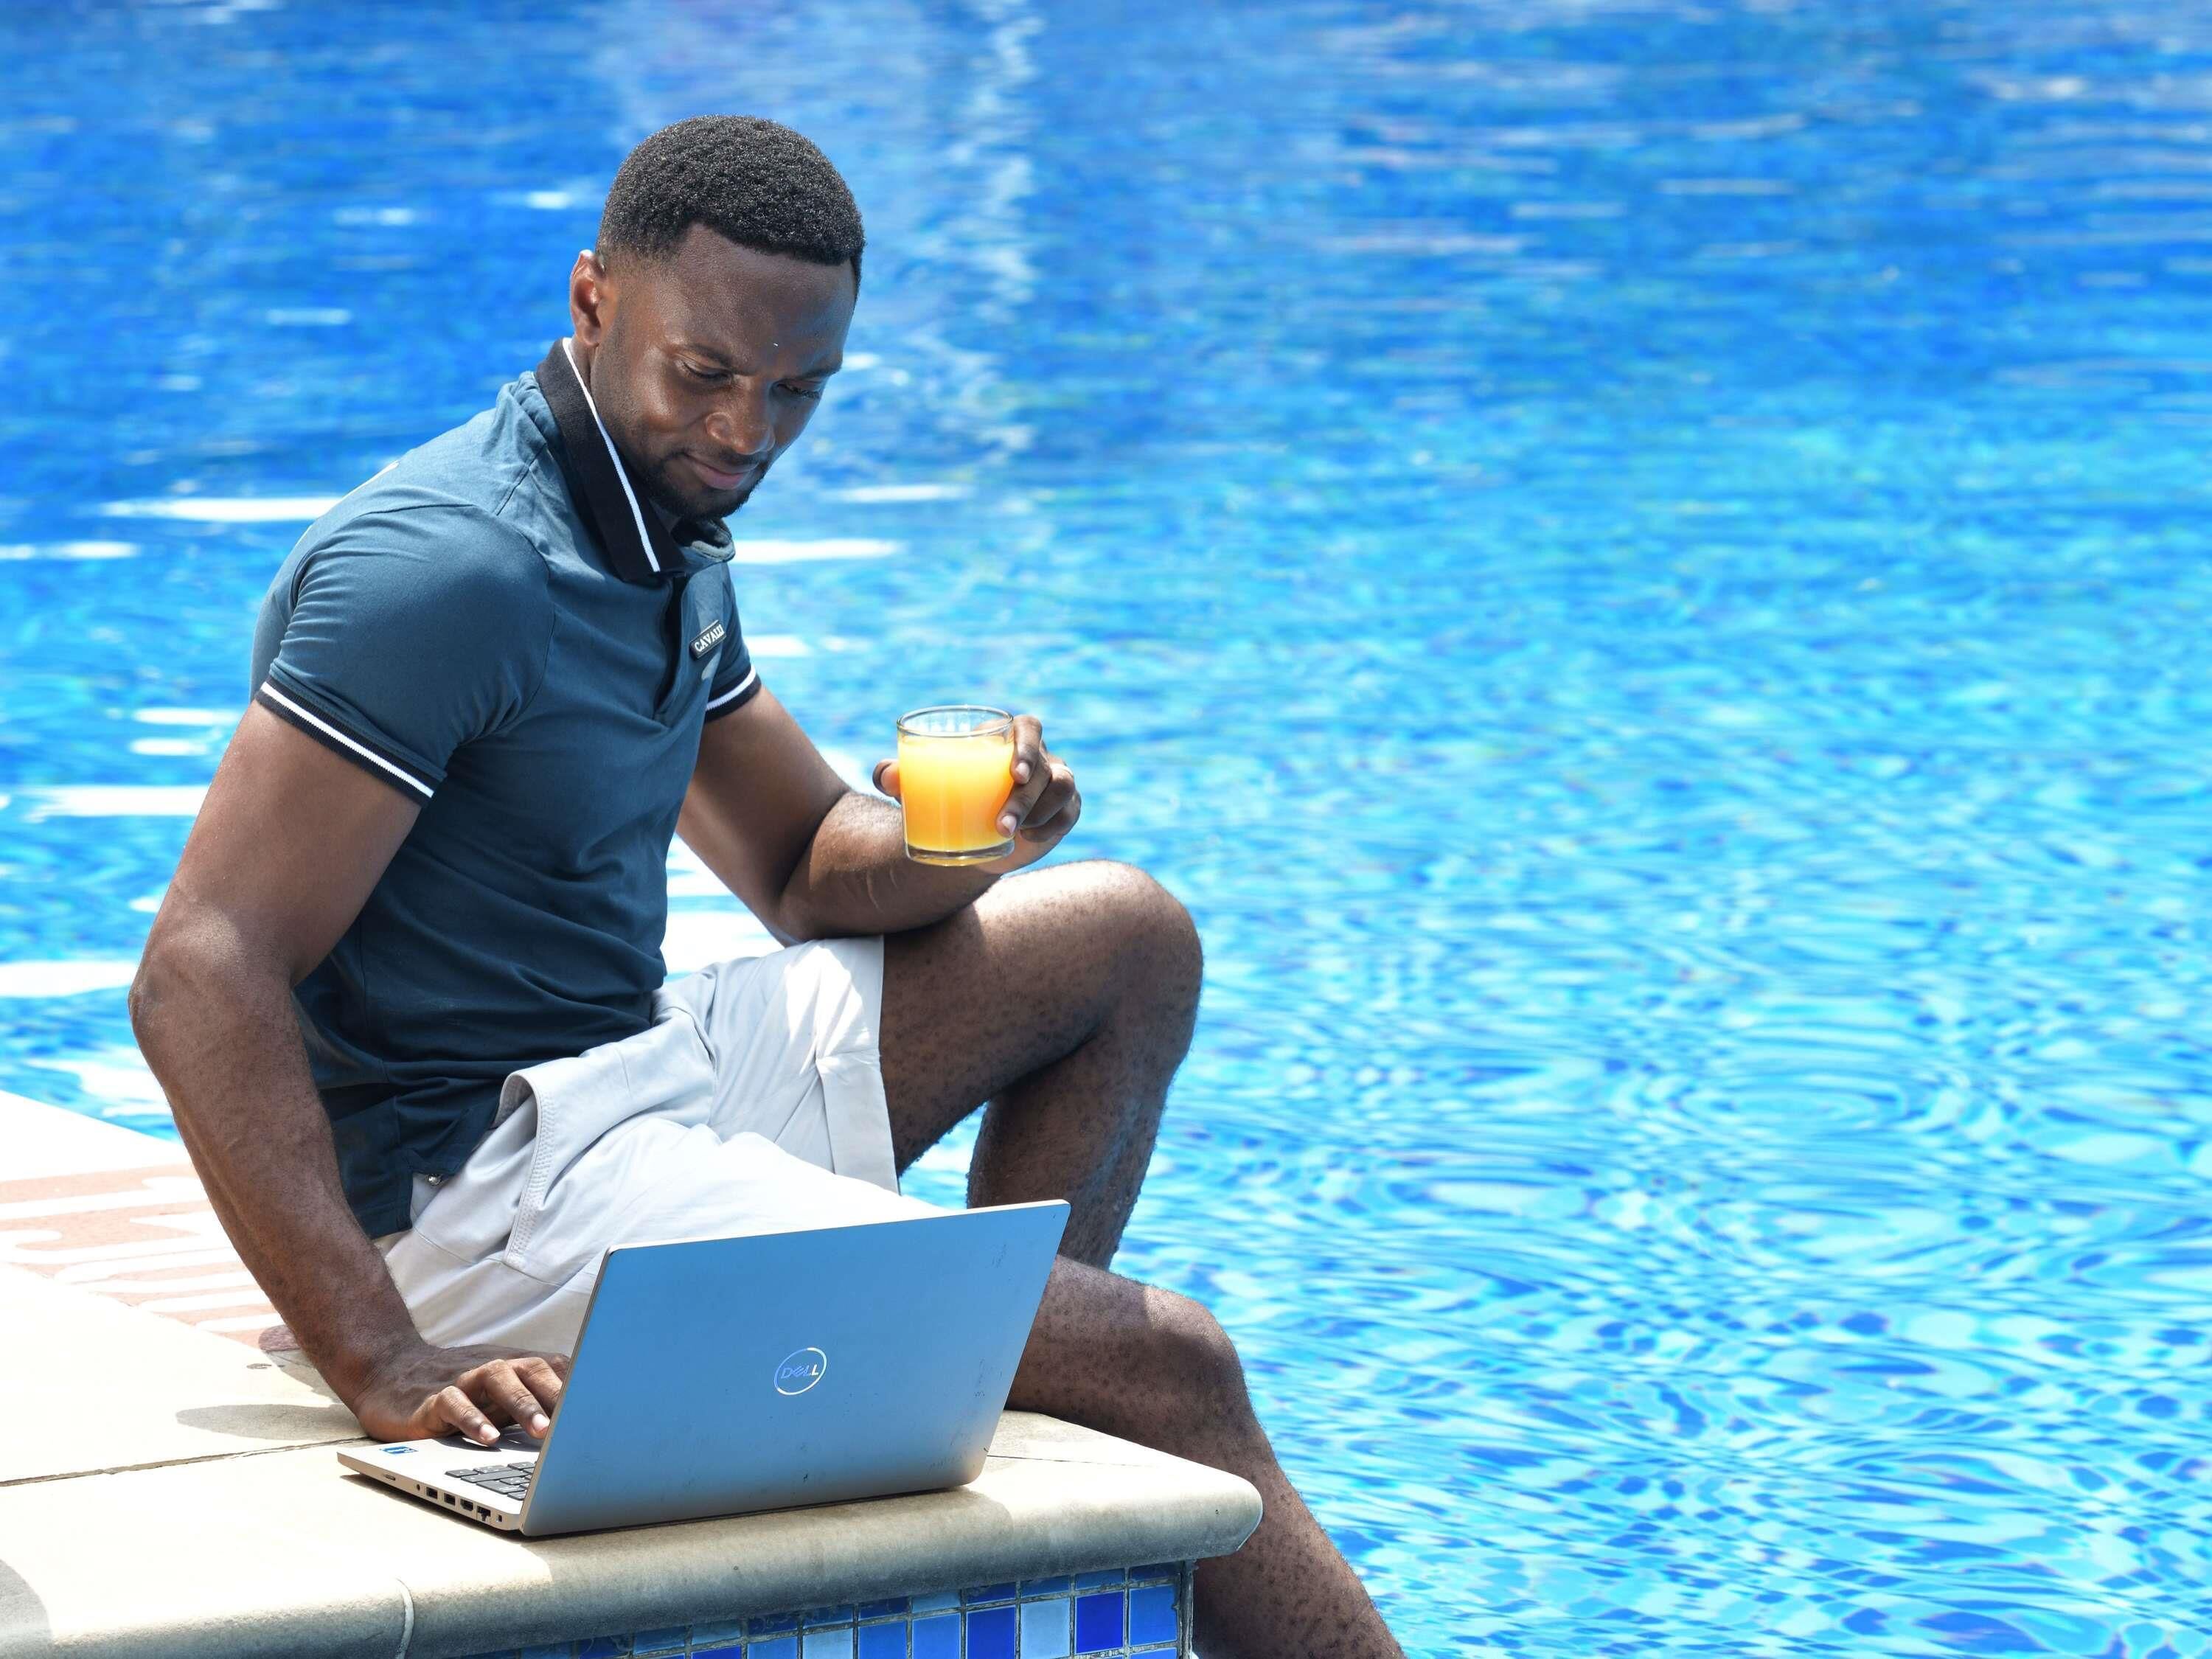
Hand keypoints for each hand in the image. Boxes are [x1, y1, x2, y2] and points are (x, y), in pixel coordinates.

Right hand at [347, 1340, 569, 1445]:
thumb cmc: (460, 1391)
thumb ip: (535, 1401)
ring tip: (543, 1432)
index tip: (607, 1406)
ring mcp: (462, 1379)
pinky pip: (454, 1404)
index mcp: (515, 1366)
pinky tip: (488, 1439)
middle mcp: (493, 1367)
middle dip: (558, 1394)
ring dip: (523, 1404)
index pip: (555, 1368)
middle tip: (579, 1421)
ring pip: (497, 1380)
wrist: (390, 1373)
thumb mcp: (501, 1395)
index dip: (581, 1384)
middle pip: (532, 1369)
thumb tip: (584, 1424)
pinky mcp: (431, 1398)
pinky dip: (472, 1420)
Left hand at [871, 713, 1080, 873]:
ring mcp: (1055, 781)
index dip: (1027, 746)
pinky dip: (1050, 826)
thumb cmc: (944, 799)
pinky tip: (1029, 838)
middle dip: (1026, 796)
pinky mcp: (1065, 809)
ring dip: (1037, 812)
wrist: (966, 837)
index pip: (1028, 727)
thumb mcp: (917, 789)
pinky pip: (1068, 813)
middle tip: (1002, 823)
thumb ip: (897, 777)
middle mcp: (1037, 756)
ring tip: (1005, 833)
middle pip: (1044, 765)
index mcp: (1007, 738)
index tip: (1011, 775)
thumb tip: (886, 774)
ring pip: (1062, 787)